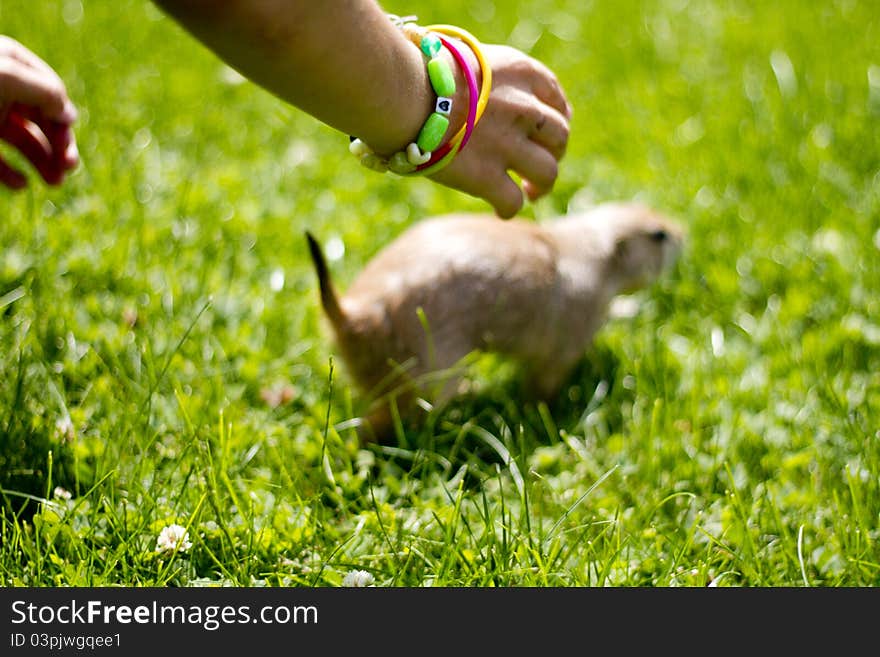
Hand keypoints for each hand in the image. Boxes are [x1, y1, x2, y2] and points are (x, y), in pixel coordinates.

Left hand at [0, 36, 78, 188]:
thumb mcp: (9, 77)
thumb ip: (46, 92)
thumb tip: (69, 114)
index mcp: (14, 67)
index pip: (53, 93)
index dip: (63, 115)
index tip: (65, 133)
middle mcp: (5, 92)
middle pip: (44, 121)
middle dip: (60, 145)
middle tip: (68, 168)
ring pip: (27, 143)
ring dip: (45, 163)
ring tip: (55, 183)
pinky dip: (12, 175)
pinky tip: (22, 184)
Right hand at [431, 44, 571, 217]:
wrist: (404, 92)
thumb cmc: (420, 70)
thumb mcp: (466, 57)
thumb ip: (485, 76)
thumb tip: (478, 91)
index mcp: (521, 74)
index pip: (555, 99)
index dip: (557, 118)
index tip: (546, 132)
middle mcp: (524, 108)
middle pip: (559, 137)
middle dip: (553, 152)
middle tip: (537, 163)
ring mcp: (508, 145)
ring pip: (548, 172)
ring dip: (542, 185)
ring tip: (531, 192)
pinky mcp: (486, 176)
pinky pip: (512, 201)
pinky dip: (508, 208)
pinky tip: (500, 210)